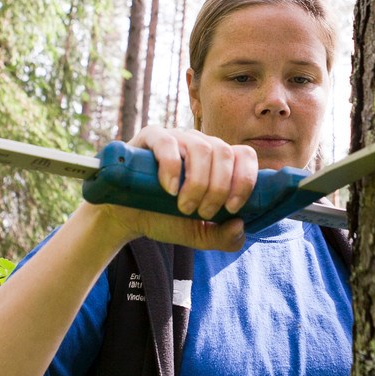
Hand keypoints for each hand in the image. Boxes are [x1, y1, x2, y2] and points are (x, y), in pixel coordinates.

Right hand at [99, 126, 258, 250]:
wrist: (128, 218)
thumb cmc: (166, 218)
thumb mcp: (199, 235)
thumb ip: (224, 238)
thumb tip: (240, 226)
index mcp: (218, 162)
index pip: (244, 155)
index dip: (245, 180)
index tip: (233, 208)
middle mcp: (201, 144)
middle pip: (224, 153)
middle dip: (218, 188)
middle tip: (202, 212)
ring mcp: (177, 137)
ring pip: (201, 148)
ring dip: (197, 183)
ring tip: (183, 206)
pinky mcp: (151, 137)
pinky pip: (168, 143)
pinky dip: (172, 168)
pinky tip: (169, 189)